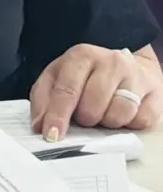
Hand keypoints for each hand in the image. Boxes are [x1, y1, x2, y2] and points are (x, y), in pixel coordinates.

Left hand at [31, 44, 162, 139]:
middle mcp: (111, 62)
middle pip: (93, 105)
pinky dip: (130, 124)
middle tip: (85, 115)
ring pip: (119, 114)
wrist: (126, 65)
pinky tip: (123, 114)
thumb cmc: (86, 76)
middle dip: (85, 118)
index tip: (51, 135)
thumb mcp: (57, 78)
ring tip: (104, 113)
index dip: (57, 116)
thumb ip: (44, 100)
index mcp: (81, 56)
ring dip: (107, 122)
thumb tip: (40, 127)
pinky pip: (141, 121)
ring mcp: (136, 77)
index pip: (67, 90)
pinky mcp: (155, 93)